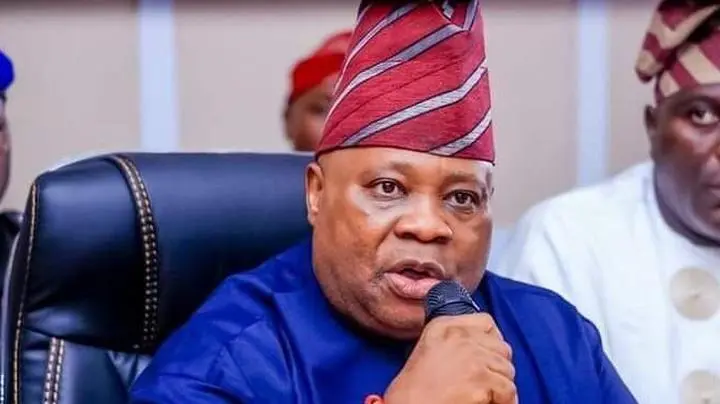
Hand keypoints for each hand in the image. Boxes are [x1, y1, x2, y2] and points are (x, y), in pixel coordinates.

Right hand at [383, 313, 516, 403]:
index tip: (489, 357)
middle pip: (501, 347)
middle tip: (488, 382)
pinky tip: (491, 403)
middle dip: (498, 366)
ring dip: (501, 385)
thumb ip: (456, 338)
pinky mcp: (480, 380)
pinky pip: (508, 389)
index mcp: (444, 326)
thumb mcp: (431, 347)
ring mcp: (471, 357)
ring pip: (507, 369)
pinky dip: (505, 401)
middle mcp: (459, 337)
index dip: (492, 342)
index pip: (486, 322)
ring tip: (488, 395)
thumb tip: (488, 344)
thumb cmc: (416, 387)